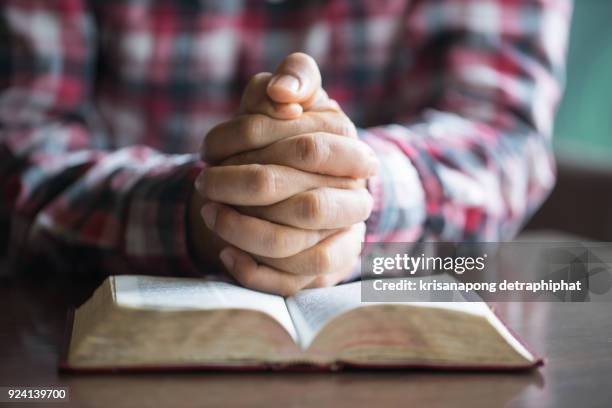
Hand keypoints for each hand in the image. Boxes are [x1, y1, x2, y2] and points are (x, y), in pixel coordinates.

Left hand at [189, 53, 377, 294]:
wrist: (291, 182)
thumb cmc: (285, 135)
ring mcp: (342, 240)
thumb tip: (281, 95)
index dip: (253, 145)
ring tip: (209, 212)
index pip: (310, 149)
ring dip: (243, 232)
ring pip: (297, 249)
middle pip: (306, 206)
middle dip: (243, 192)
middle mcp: (356, 200)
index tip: (210, 146)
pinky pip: (291, 283)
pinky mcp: (322, 272)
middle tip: (203, 182)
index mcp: (354, 153)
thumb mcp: (289, 96)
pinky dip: (252, 272)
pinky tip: (225, 253)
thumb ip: (295, 76)